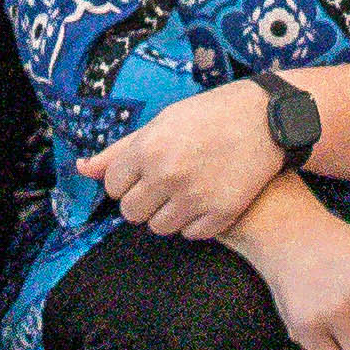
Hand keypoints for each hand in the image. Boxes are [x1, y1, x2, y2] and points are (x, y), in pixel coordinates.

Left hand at [83, 78, 296, 241]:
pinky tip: (207, 197)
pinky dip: (196, 221)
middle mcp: (168, 175)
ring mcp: (195, 197)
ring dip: (168, 213)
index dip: (127, 180)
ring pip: (159, 228)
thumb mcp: (161, 122)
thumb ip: (119, 150)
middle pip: (132, 212)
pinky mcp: (221, 213)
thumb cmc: (209, 115)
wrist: (267, 119)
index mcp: (149, 149)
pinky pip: (191, 234)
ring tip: (186, 190)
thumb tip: (82, 170)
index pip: (113, 186)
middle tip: (165, 182)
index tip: (144, 171)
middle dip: (143, 200)